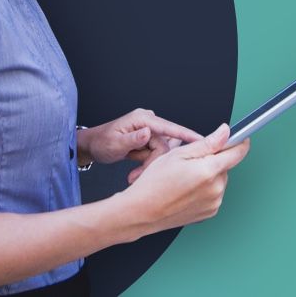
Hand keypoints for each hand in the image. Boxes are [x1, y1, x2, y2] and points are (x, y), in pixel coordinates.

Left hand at [79, 108, 202, 165]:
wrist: (92, 147)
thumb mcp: (114, 143)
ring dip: (149, 167)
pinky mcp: (148, 142)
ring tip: (133, 177)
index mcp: (143, 119)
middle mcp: (149, 124)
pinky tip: (136, 173)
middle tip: (136, 177)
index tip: (203, 140)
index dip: (187, 135)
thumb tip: (147, 133)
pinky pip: (156, 156)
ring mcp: (149, 133)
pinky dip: (148, 167)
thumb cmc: (101, 143)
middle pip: (165, 146)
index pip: (170, 127)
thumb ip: (132, 139)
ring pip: (161, 154)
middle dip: (153, 164)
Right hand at [118, 123, 251, 234]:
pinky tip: (187, 190)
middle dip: (212, 161)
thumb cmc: (154, 183)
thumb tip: (225, 132)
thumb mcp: (178, 154)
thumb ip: (207, 143)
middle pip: (225, 166)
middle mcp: (215, 189)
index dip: (239, 142)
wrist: (142, 211)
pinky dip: (205, 190)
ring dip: (208, 176)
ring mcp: (214, 203)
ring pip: (219, 180)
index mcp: (209, 171)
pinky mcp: (209, 213)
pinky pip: (213, 194)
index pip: (237, 152)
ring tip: (184, 179)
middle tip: (189, 163)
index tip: (239, 137)